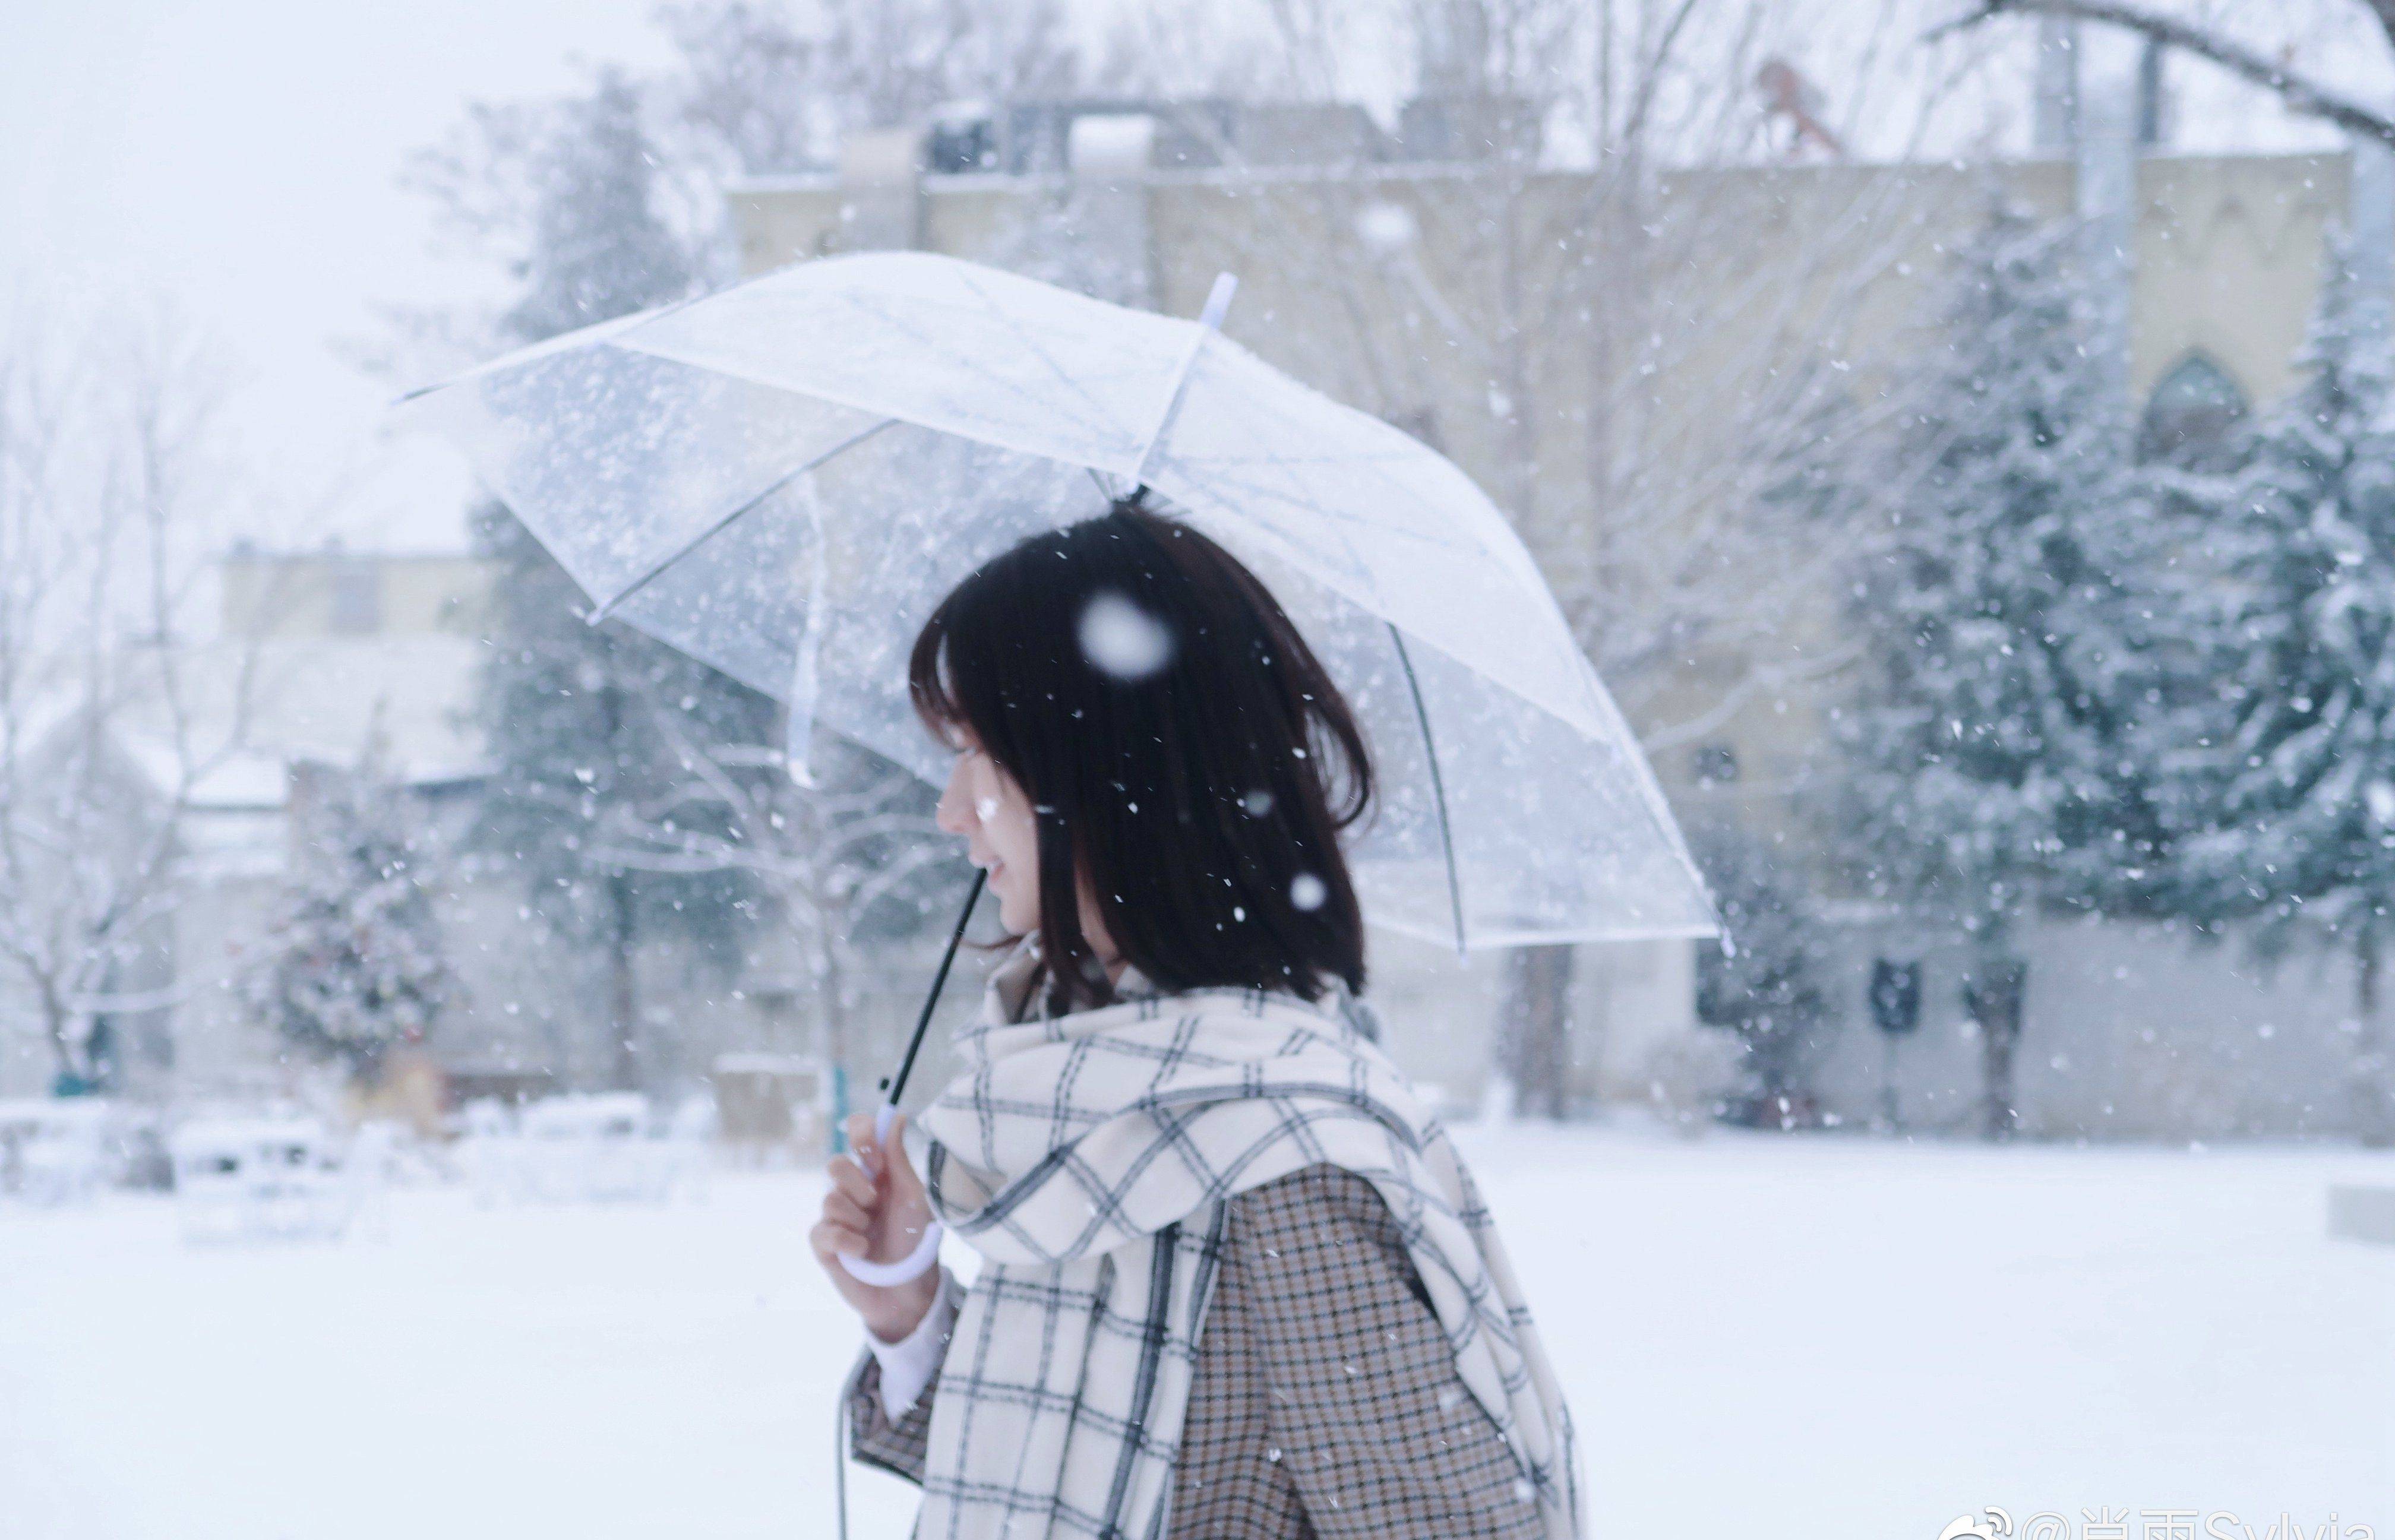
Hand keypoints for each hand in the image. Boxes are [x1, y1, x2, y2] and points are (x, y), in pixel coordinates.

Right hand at [810, 1110, 939, 1340]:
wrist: (910, 1289)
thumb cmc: (914, 1241)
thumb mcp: (913, 1196)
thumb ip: (898, 1158)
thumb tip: (896, 1116)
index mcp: (877, 1174)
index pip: (857, 1135)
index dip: (860, 1135)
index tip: (874, 1153)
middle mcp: (853, 1192)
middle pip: (835, 1164)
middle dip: (858, 1183)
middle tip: (877, 1202)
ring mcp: (836, 1218)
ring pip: (830, 1199)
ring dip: (857, 1218)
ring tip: (873, 1235)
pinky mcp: (825, 1246)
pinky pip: (823, 1230)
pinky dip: (847, 1240)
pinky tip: (862, 1251)